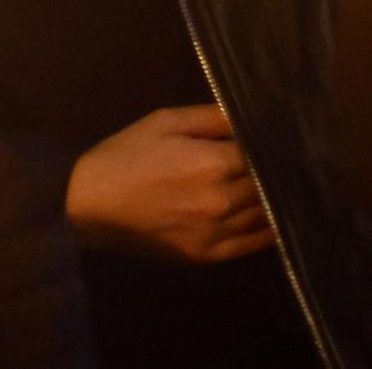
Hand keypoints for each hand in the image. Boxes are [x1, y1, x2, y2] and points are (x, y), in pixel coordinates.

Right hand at [66, 104, 274, 265]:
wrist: (87, 205)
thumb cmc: (125, 155)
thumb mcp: (165, 121)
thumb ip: (211, 117)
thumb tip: (248, 115)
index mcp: (213, 162)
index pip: (261, 153)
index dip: (270, 144)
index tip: (277, 137)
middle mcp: (222, 200)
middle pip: (266, 185)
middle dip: (274, 171)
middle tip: (283, 160)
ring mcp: (215, 232)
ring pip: (264, 214)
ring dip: (275, 199)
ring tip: (283, 185)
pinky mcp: (206, 256)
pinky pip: (250, 245)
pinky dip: (267, 232)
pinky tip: (277, 220)